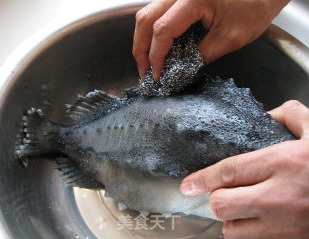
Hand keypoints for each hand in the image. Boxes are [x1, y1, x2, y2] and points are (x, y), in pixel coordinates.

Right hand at [133, 0, 289, 80]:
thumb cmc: (255, 6)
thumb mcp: (230, 38)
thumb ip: (202, 55)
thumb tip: (181, 70)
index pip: (163, 30)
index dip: (156, 56)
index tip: (157, 74)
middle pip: (145, 18)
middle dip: (141, 48)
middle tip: (144, 70)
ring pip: (148, 13)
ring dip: (144, 39)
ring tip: (148, 61)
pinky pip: (158, 11)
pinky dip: (154, 31)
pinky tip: (157, 46)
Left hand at [180, 100, 308, 238]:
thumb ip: (290, 115)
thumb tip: (268, 114)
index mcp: (284, 162)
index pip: (229, 171)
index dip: (203, 178)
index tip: (187, 185)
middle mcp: (281, 196)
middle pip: (223, 205)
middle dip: (216, 199)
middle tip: (223, 191)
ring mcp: (287, 224)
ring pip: (234, 230)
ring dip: (231, 219)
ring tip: (242, 206)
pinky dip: (247, 232)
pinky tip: (257, 219)